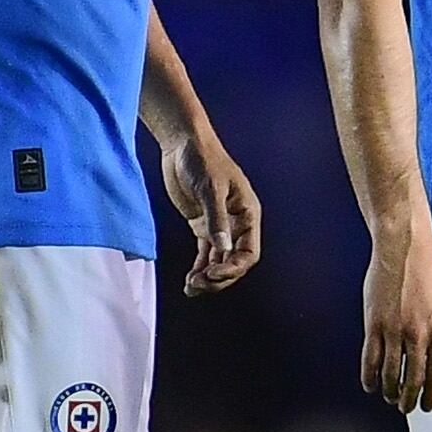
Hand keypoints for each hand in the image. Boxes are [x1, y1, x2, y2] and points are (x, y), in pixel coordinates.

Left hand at [161, 122, 262, 294]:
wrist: (182, 143)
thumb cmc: (202, 158)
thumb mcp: (210, 188)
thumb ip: (216, 219)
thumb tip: (222, 248)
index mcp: (248, 213)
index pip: (249, 252)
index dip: (234, 268)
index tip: (213, 273)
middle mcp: (237, 223)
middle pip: (234, 262)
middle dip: (219, 277)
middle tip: (199, 283)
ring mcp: (219, 226)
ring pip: (219, 261)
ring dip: (207, 277)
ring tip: (191, 287)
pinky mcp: (202, 225)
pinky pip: (205, 254)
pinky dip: (199, 268)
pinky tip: (190, 280)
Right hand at [360, 236, 431, 412]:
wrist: (403, 250)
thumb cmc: (430, 274)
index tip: (427, 406)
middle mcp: (418, 334)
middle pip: (413, 379)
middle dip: (410, 399)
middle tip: (406, 407)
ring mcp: (394, 331)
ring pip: (390, 373)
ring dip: (390, 391)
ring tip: (389, 398)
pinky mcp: (374, 324)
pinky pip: (370, 358)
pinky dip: (369, 376)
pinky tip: (370, 384)